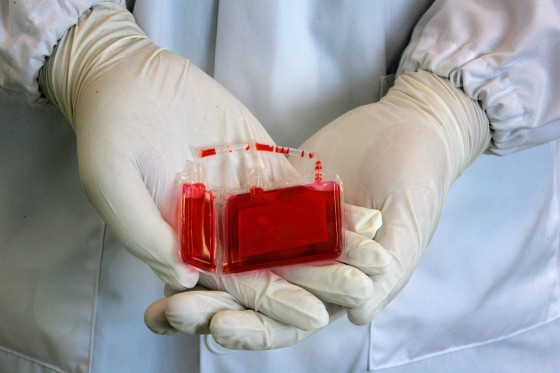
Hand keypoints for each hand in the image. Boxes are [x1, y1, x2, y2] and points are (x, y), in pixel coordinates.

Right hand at [40, 4, 383, 332]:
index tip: (312, 315)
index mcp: (187, 244)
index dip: (273, 300)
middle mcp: (220, 227)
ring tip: (375, 254)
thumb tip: (185, 281)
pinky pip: (298, 188)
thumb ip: (145, 235)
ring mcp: (244, 195)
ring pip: (294, 228)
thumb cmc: (107, 134)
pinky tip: (361, 214)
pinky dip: (329, 202)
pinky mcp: (262, 163)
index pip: (233, 284)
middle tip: (359, 290)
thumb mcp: (112, 185)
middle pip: (275, 261)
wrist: (126, 80)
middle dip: (316, 277)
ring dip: (333, 242)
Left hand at [166, 70, 490, 349]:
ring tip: (157, 284)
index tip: (219, 328)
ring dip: (198, 272)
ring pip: (234, 258)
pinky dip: (208, 223)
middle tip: (170, 310)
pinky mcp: (272, 195)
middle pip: (250, 295)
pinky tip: (175, 230)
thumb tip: (356, 318)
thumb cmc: (419, 184)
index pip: (287, 318)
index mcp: (333, 284)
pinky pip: (236, 212)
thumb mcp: (409, 231)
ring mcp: (284, 228)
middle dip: (210, 306)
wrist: (410, 129)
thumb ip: (387, 277)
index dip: (254, 329)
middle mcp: (302, 262)